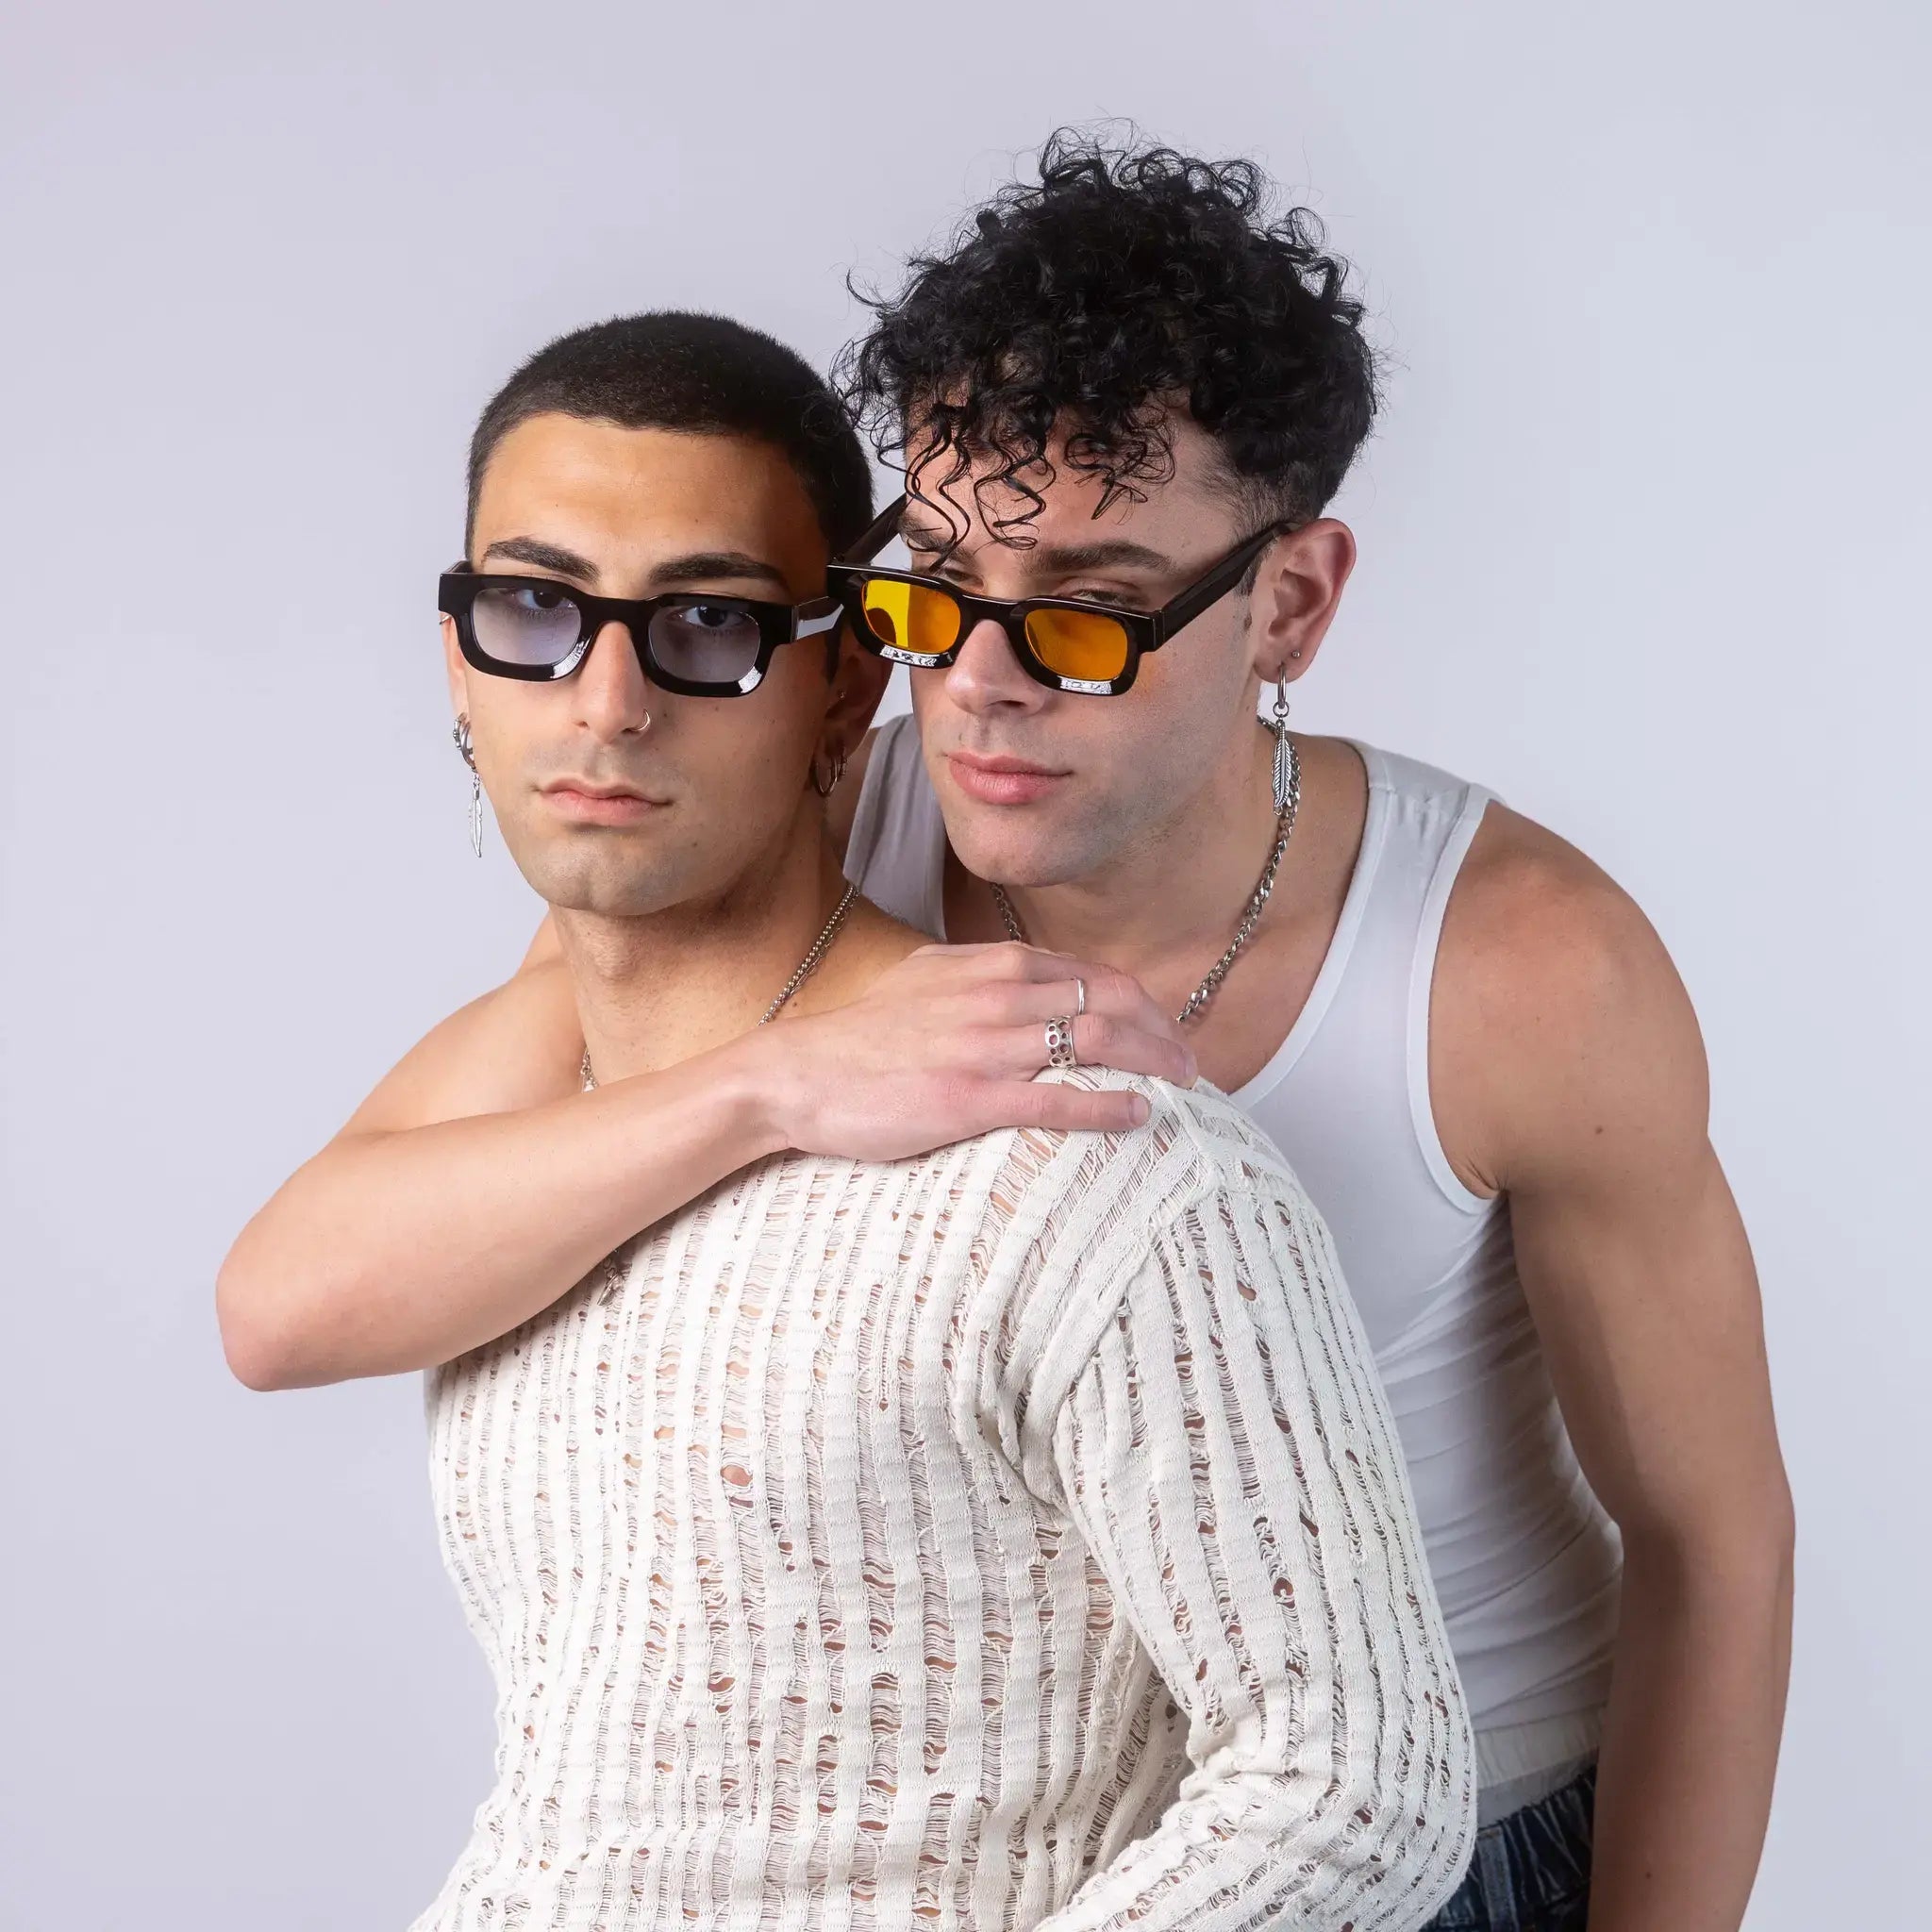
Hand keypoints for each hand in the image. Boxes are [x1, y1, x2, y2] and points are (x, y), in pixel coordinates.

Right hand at [756, 942, 1196, 1161]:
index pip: (1095, 973)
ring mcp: (987, 1044)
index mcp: (992, 964)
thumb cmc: (861, 1037)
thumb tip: (1028, 979)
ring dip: (1152, 1063)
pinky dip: (1109, 1105)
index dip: (1145, 1005)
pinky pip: (1058, 1097)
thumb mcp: (927, 979)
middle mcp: (999, 994)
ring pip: (1097, 1040)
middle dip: (1164, 1033)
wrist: (796, 1075)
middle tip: (1192, 1066)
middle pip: (1113, 1001)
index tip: (1168, 1033)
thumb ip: (983, 974)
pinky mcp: (970, 1097)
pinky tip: (1139, 1116)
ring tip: (1183, 1088)